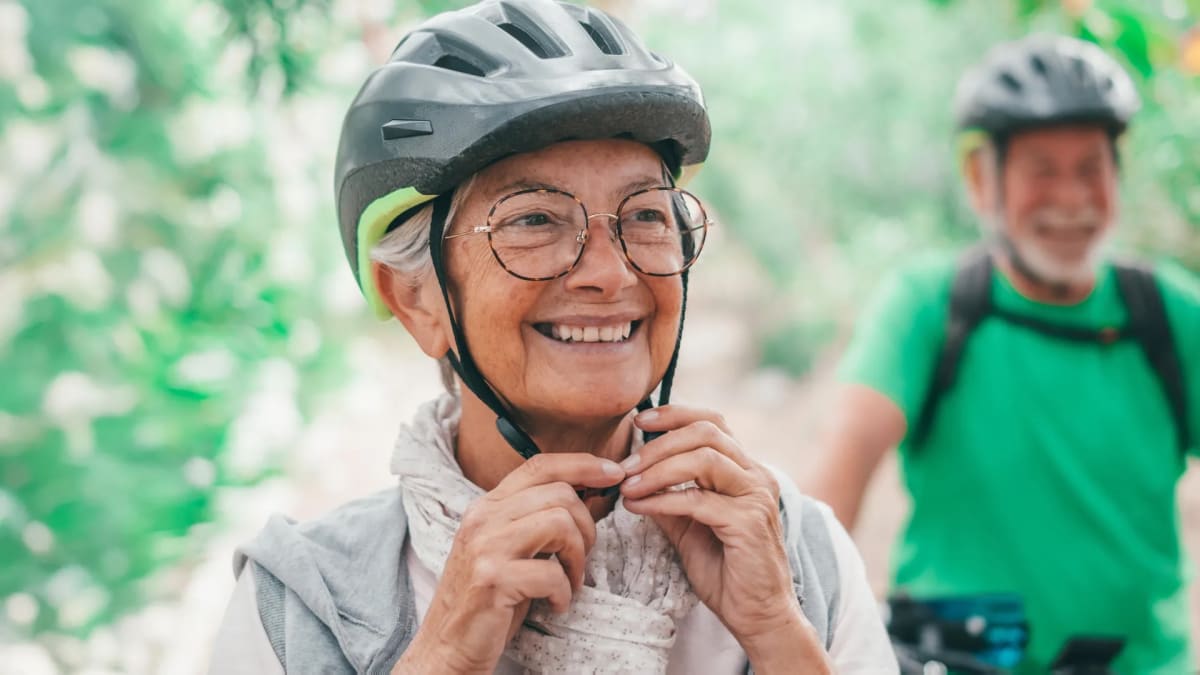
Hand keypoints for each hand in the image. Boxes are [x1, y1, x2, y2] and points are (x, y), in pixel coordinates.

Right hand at [394, 454, 624, 673]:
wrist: (448, 646)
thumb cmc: (490, 599)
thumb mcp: (508, 547)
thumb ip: (534, 518)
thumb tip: (587, 493)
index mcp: (487, 506)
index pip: (540, 464)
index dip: (583, 464)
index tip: (613, 474)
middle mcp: (483, 518)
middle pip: (560, 494)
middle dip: (586, 527)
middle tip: (580, 559)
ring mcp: (485, 547)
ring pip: (560, 524)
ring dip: (578, 558)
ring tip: (570, 581)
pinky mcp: (492, 580)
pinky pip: (551, 573)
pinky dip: (564, 592)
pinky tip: (555, 603)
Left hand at [620, 405, 830, 671]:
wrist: (758, 617)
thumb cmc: (727, 574)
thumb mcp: (688, 529)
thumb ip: (669, 499)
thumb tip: (633, 477)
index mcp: (745, 471)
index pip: (713, 422)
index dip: (675, 415)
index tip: (640, 421)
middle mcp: (756, 476)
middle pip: (707, 433)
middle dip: (660, 443)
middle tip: (626, 464)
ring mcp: (756, 497)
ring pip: (704, 459)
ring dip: (658, 469)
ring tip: (628, 485)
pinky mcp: (749, 523)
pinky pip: (698, 500)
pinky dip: (663, 499)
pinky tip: (639, 507)